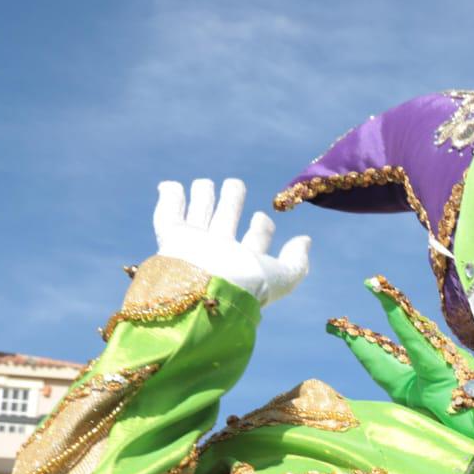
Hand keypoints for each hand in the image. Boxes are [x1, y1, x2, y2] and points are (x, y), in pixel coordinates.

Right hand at [153, 178, 309, 306]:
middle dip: (231, 200)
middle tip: (235, 183)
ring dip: (203, 195)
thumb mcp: (282, 277)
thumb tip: (305, 240)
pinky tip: (170, 185)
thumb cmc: (248, 287)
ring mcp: (195, 244)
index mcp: (245, 263)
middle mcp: (220, 252)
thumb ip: (296, 262)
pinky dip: (169, 197)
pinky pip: (168, 214)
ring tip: (205, 182)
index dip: (261, 227)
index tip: (262, 217)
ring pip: (199, 213)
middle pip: (224, 219)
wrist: (207, 292)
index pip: (255, 240)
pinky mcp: (172, 238)